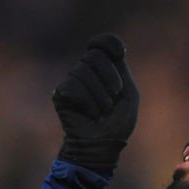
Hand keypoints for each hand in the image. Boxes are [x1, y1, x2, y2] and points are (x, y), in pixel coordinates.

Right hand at [53, 33, 139, 172]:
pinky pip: (74, 87)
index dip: (108, 42)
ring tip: (101, 112)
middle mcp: (86, 71)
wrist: (102, 146)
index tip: (119, 53)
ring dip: (100, 97)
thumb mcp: (128, 95)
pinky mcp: (61, 93)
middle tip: (113, 98)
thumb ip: (121, 70)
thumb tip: (109, 50)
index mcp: (104, 69)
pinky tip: (90, 116)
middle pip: (94, 55)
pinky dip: (88, 104)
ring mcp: (72, 81)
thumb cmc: (118, 123)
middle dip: (110, 78)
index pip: (103, 43)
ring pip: (83, 71)